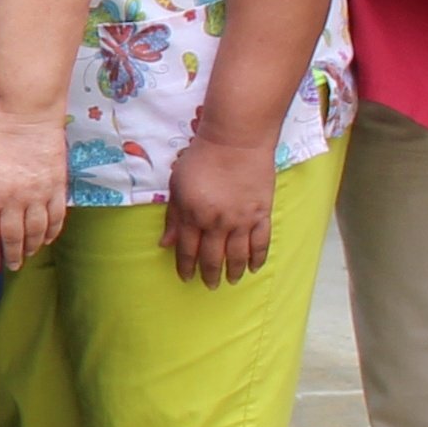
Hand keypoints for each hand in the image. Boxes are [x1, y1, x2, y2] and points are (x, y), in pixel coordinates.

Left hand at [0, 103, 69, 275]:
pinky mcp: (57, 186)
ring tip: (28, 256)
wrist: (27, 112)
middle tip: (12, 266)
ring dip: (31, 247)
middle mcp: (13, 198)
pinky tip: (47, 239)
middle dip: (11, 255)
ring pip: (35, 231)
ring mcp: (38, 193)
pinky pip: (56, 217)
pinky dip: (52, 232)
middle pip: (12, 237)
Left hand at [158, 136, 273, 286]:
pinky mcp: (262, 214)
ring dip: (233, 271)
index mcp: (193, 216)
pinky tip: (254, 268)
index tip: (186, 278)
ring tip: (231, 281)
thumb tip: (165, 244)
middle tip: (210, 285)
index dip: (186, 267)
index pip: (188, 250)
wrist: (236, 141)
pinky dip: (258, 258)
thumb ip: (173, 217)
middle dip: (209, 274)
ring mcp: (242, 220)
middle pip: (212, 257)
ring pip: (237, 255)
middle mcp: (217, 223)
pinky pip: (261, 243)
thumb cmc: (201, 159)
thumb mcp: (177, 186)